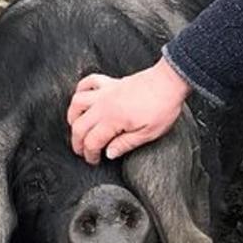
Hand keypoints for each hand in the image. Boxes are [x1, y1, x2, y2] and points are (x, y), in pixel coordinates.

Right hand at [67, 58, 190, 164]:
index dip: (90, 154)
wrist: (170, 81)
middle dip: (77, 142)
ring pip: (76, 103)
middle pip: (79, 126)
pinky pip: (87, 82)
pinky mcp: (110, 82)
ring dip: (73, 117)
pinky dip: (81, 90)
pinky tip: (84, 99)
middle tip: (83, 152)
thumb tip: (109, 153)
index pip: (92, 141)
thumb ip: (126, 144)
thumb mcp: (149, 133)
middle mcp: (103, 105)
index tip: (95, 160)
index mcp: (112, 120)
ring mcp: (105, 92)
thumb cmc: (163, 106)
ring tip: (77, 127)